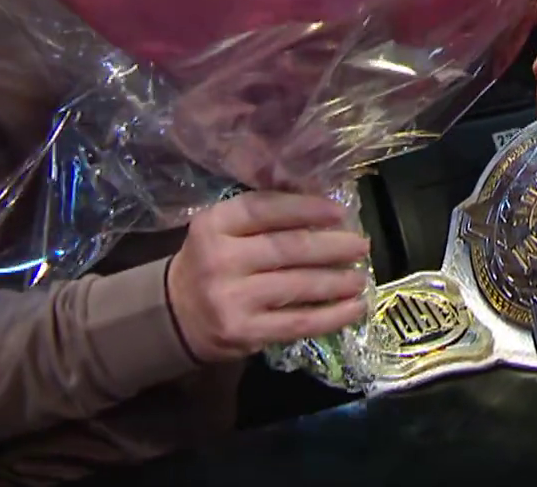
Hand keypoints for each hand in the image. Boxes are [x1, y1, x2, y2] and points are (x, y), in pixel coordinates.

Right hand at [166, 192, 371, 363]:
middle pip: (289, 248)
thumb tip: (325, 204)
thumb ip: (265, 214)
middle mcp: (221, 259)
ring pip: (299, 285)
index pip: (267, 209)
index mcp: (215, 224)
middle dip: (333, 246)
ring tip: (361, 277)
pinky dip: (333, 316)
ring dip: (338, 281)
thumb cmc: (212, 262)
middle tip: (362, 245)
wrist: (175, 314)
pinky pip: (299, 322)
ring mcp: (231, 298)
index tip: (340, 212)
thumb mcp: (225, 229)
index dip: (308, 208)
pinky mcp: (244, 331)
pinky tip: (354, 308)